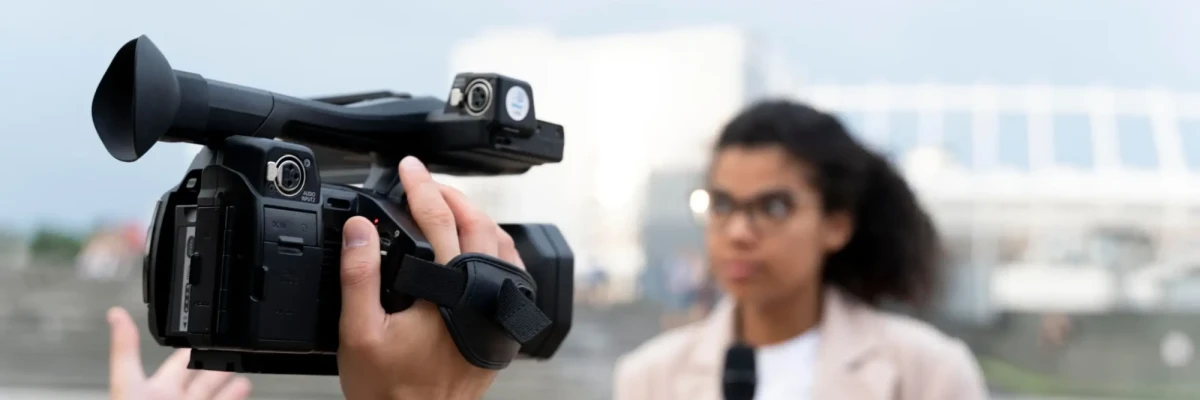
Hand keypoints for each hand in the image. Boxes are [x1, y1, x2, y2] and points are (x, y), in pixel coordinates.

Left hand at [107, 307, 251, 399]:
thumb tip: (115, 315)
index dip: (191, 347)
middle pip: (201, 380)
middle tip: (230, 352)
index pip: (178, 362)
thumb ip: (126, 351)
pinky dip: (235, 399)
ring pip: (215, 398)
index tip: (204, 333)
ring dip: (231, 388)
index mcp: (154, 390)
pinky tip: (244, 392)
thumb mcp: (127, 385)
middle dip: (216, 365)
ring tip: (244, 378)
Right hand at [337, 156, 523, 399]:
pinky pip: (509, 271)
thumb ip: (358, 276)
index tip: (408, 166)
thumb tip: (359, 229)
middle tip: (425, 179)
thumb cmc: (390, 389)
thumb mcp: (358, 332)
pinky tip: (477, 244)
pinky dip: (494, 247)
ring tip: (448, 203)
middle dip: (451, 194)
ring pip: (499, 244)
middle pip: (476, 223)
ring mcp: (497, 309)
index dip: (421, 186)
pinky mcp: (501, 324)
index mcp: (448, 290)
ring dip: (475, 217)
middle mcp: (481, 294)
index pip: (438, 219)